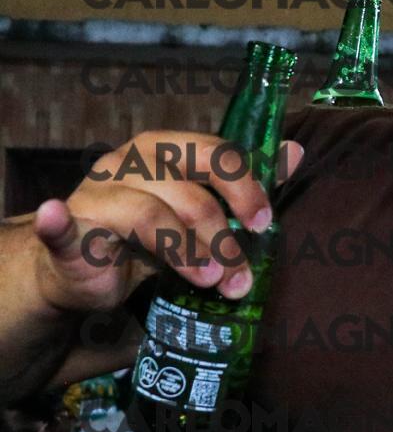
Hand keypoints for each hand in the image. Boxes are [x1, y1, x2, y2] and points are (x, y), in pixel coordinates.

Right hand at [24, 131, 302, 315]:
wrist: (85, 265)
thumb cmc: (149, 233)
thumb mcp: (200, 206)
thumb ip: (243, 183)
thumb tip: (295, 152)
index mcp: (164, 150)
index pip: (212, 152)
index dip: (243, 186)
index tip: (263, 224)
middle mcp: (128, 163)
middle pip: (185, 187)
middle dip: (220, 232)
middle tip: (239, 272)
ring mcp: (95, 193)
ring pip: (148, 215)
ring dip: (187, 253)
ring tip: (209, 281)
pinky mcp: (68, 228)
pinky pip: (62, 224)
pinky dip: (58, 223)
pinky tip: (58, 218)